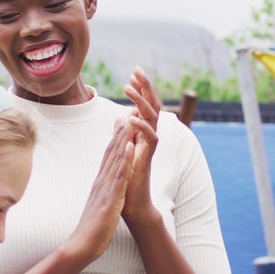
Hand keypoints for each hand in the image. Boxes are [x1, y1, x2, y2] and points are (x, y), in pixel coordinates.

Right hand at [65, 118, 134, 261]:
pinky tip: (129, 147)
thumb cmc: (90, 229)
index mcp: (99, 184)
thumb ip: (100, 195)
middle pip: (110, 153)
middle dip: (119, 133)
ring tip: (129, 120)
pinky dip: (124, 159)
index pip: (107, 157)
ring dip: (122, 139)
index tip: (121, 124)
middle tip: (126, 112)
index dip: (115, 140)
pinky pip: (119, 176)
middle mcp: (101, 182)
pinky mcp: (110, 197)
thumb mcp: (98, 206)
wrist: (81, 245)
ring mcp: (105, 188)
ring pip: (115, 159)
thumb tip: (103, 189)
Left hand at [122, 66, 160, 222]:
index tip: (133, 72)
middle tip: (137, 70)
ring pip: (152, 118)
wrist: (132, 203)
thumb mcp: (123, 150)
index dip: (141, 88)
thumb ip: (124, 133)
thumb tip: (122, 116)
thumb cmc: (127, 178)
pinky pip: (150, 139)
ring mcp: (150, 147)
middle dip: (145, 87)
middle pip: (152, 106)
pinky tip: (131, 117)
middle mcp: (149, 137)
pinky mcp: (148, 158)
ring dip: (140, 102)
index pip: (144, 105)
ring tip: (127, 88)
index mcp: (142, 132)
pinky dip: (141, 127)